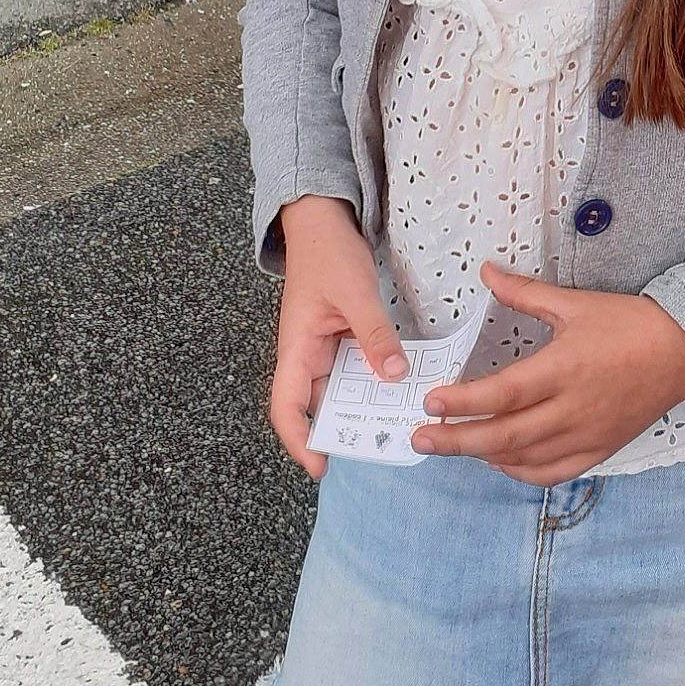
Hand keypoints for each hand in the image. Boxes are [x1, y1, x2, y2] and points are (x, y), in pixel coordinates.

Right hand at [270, 195, 405, 479]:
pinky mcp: (340, 337)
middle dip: (342, 428)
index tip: (321, 465)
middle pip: (316, 404)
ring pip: (339, 388)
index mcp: (296, 348)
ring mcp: (323, 347)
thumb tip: (393, 376)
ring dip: (362, 404)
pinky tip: (399, 385)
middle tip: (378, 444)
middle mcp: (306, 354)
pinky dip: (373, 378)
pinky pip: (354, 367)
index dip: (299, 441)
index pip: (286, 407)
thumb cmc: (328, 252)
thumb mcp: (355, 292)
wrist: (322, 220)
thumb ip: (373, 333)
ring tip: (396, 421)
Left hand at [413, 262, 684, 485]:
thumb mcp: (575, 304)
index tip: (431, 402)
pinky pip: (553, 473)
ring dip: (484, 456)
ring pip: (525, 459)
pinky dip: (521, 471)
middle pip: (505, 436)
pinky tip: (501, 460)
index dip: (464, 402)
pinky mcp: (599, 450)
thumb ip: (525, 293)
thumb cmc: (629, 323)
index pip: (503, 394)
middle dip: (457, 440)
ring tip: (453, 446)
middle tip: (421, 438)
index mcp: (564, 369)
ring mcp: (586, 436)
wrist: (684, 351)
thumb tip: (486, 272)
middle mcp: (572, 410)